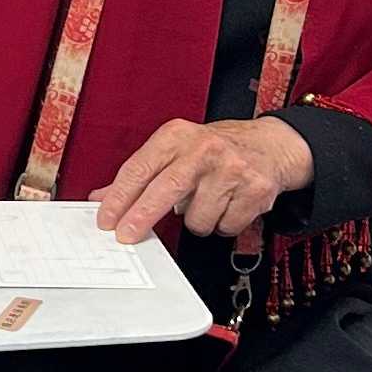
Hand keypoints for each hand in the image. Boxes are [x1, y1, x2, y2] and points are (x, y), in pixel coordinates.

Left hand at [95, 116, 311, 243]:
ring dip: (197, 220)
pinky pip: (224, 226)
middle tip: (126, 236)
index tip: (106, 219)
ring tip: (206, 201)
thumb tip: (102, 198)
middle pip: (165, 189)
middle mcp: (204, 149)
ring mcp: (231, 170)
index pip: (140, 168)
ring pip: (196, 218)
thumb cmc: (214, 150)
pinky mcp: (254, 191)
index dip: (119, 197)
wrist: (270, 145)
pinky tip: (227, 204)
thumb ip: (140, 174)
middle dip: (141, 217)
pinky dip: (222, 223)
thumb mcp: (174, 150)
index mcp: (177, 136)